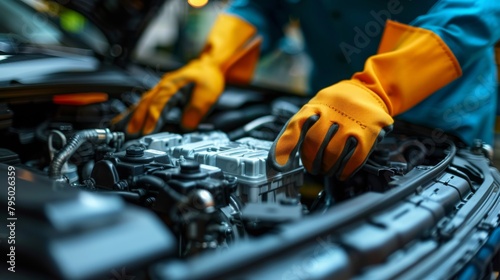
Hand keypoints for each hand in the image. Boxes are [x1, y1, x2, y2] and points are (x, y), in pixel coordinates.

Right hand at [111, 58, 224, 137]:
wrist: (208, 66)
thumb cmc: (207, 77)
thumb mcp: (207, 95)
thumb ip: (195, 111)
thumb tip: (186, 127)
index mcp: (171, 85)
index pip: (157, 104)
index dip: (151, 118)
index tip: (146, 132)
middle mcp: (163, 86)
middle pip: (144, 103)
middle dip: (135, 119)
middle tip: (128, 134)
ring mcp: (160, 90)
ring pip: (142, 103)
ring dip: (132, 116)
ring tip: (120, 128)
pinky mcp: (162, 94)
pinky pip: (146, 104)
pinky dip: (136, 113)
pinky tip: (129, 120)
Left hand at [268, 80, 392, 179]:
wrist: (370, 89)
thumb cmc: (337, 104)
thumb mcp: (317, 106)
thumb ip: (301, 126)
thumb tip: (281, 154)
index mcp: (316, 105)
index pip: (296, 125)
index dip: (285, 146)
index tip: (278, 164)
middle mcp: (332, 112)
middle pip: (315, 143)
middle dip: (311, 161)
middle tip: (312, 168)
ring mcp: (351, 122)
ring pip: (334, 153)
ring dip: (328, 167)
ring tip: (327, 169)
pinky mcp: (368, 132)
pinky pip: (354, 158)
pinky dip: (345, 170)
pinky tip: (342, 172)